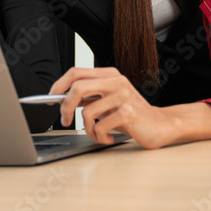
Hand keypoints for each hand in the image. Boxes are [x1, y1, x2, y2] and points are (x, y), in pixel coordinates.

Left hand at [50, 67, 178, 148]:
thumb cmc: (131, 115)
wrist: (160, 125)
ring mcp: (122, 96)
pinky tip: (109, 138)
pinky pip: (100, 127)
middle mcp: (116, 81)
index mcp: (110, 74)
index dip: (58, 85)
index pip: (76, 72)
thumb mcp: (108, 101)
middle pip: (77, 87)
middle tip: (65, 121)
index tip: (50, 99)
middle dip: (65, 107)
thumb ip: (90, 96)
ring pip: (87, 112)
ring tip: (98, 134)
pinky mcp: (128, 113)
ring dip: (88, 129)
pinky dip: (100, 137)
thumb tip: (60, 98)